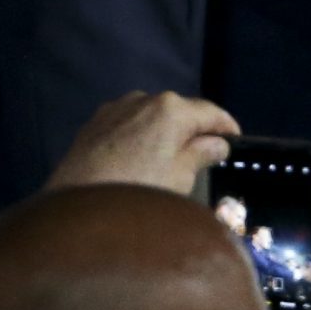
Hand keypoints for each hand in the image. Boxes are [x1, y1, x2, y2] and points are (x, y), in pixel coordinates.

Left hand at [43, 91, 238, 194]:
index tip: (235, 141)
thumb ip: (202, 154)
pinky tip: (140, 157)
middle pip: (180, 110)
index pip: (211, 112)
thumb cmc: (137, 192)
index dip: (226, 126)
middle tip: (203, 153)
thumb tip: (216, 144)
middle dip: (193, 128)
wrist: (75, 210)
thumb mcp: (180, 177)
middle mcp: (143, 99)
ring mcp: (114, 109)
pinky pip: (127, 123)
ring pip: (151, 115)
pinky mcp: (93, 124)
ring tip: (169, 156)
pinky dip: (140, 135)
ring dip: (164, 131)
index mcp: (172, 109)